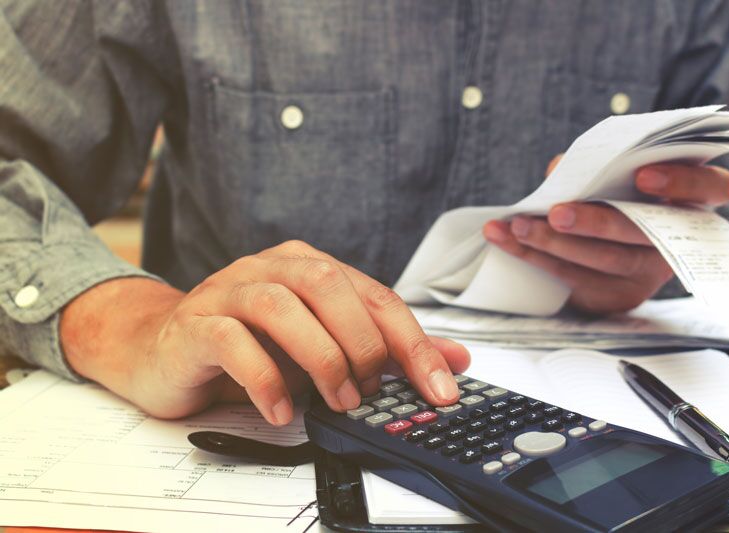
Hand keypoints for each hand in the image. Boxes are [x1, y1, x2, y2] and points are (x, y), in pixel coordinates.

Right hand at [62, 240, 468, 424]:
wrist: (161, 349)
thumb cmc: (248, 346)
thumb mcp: (323, 346)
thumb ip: (385, 349)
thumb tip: (453, 358)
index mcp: (309, 267)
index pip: (374, 294)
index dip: (413, 342)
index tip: (440, 388)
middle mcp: (271, 269)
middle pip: (329, 286)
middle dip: (363, 343)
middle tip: (370, 391)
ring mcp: (228, 290)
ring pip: (280, 306)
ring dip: (319, 357)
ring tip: (336, 400)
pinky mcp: (195, 323)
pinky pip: (231, 341)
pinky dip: (264, 379)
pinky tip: (282, 411)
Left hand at [483, 158, 728, 313]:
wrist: (608, 248)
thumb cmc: (618, 194)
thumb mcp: (617, 174)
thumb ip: (598, 165)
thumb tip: (559, 169)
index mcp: (691, 198)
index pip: (710, 187)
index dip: (682, 181)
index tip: (642, 176)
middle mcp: (679, 239)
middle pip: (643, 232)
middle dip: (596, 222)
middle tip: (557, 212)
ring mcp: (650, 272)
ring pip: (605, 261)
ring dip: (555, 243)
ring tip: (518, 226)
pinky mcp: (620, 296)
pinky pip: (575, 279)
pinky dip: (534, 257)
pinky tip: (505, 239)